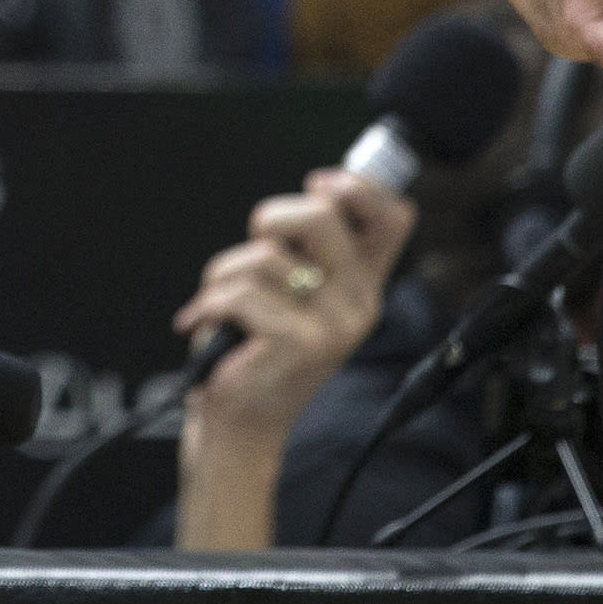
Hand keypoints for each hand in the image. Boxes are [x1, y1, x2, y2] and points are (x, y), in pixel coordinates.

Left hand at [174, 170, 409, 448]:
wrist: (243, 421)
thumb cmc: (256, 344)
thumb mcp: (290, 286)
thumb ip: (305, 244)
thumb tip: (318, 186)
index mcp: (362, 281)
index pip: (394, 218)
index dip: (361, 187)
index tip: (322, 183)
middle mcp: (360, 301)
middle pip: (321, 215)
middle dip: (271, 219)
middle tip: (255, 257)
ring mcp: (335, 325)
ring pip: (264, 255)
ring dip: (224, 274)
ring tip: (225, 306)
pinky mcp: (301, 343)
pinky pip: (239, 294)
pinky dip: (208, 304)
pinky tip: (209, 325)